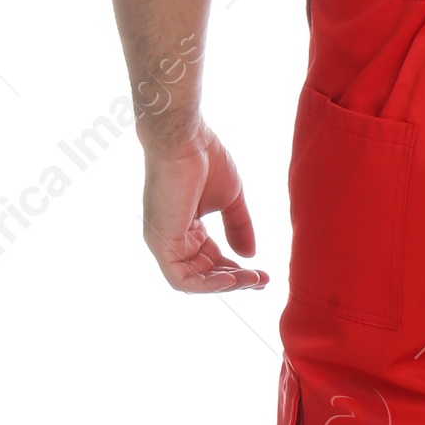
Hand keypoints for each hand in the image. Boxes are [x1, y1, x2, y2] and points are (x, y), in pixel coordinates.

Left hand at [141, 122, 268, 292]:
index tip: (264, 275)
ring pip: (194, 280)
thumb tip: (250, 256)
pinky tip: (233, 278)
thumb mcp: (231, 199)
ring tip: (253, 280)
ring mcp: (164, 241)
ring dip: (226, 285)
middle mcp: (172, 237)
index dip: (237, 271)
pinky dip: (207, 285)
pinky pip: (181, 278)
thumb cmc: (205, 159)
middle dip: (236, 281)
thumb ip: (239, 227)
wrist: (186, 139)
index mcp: (187, 227)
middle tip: (263, 281)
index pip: (211, 260)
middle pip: (204, 274)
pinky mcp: (161, 242)